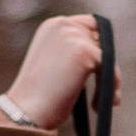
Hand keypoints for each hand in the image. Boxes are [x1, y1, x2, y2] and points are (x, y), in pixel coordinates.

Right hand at [3, 14, 106, 128]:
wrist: (24, 111)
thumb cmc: (37, 98)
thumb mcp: (53, 65)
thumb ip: (73, 53)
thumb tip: (102, 56)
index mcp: (52, 26)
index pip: (88, 25)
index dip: (96, 47)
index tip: (98, 71)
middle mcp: (62, 24)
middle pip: (101, 39)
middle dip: (104, 64)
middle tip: (102, 90)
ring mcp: (74, 36)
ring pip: (107, 56)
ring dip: (108, 80)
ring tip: (100, 103)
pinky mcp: (85, 52)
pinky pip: (110, 68)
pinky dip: (110, 88)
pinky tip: (96, 106)